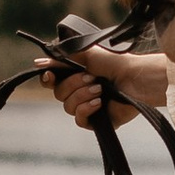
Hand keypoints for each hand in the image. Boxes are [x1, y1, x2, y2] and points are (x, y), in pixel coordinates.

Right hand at [42, 40, 169, 130]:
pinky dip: (86, 109)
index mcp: (75, 75)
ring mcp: (88, 107)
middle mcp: (79, 91)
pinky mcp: (97, 121)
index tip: (49, 75)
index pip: (52, 81)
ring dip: (82, 95)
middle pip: (58, 94)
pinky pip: (79, 119)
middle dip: (73, 84)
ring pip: (68, 107)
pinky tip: (99, 102)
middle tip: (91, 77)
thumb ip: (62, 58)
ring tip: (100, 88)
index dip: (48, 79)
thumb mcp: (86, 53)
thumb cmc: (116, 62)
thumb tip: (38, 64)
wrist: (136, 77)